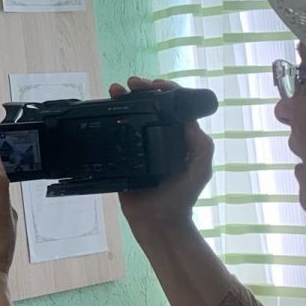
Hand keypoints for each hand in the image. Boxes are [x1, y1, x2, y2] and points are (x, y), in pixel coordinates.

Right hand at [109, 77, 213, 229]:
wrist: (157, 221)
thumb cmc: (182, 196)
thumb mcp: (200, 168)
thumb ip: (200, 144)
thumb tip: (189, 117)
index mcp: (180, 136)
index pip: (173, 105)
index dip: (164, 90)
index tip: (152, 85)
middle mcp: (160, 136)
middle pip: (150, 105)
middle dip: (141, 90)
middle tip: (130, 84)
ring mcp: (140, 145)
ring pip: (131, 115)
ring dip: (123, 99)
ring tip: (115, 90)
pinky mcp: (123, 155)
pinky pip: (115, 133)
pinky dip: (110, 118)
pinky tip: (105, 109)